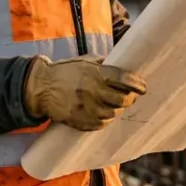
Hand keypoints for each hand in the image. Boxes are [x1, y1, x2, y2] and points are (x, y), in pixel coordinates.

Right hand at [23, 55, 146, 130]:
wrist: (42, 87)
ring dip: (116, 109)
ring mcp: (86, 108)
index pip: (124, 80)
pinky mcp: (79, 121)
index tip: (143, 87)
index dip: (137, 85)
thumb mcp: (85, 61)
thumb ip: (105, 65)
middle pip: (122, 100)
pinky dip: (105, 119)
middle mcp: (92, 91)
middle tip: (131, 97)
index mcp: (95, 73)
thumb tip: (125, 67)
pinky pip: (101, 124)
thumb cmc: (66, 71)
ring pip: (113, 113)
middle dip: (130, 99)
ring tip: (115, 104)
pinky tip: (103, 112)